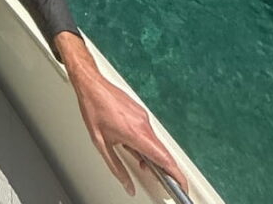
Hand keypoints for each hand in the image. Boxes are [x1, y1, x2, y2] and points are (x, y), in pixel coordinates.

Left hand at [56, 33, 187, 196]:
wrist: (90, 84)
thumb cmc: (93, 109)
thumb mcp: (101, 144)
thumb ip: (117, 168)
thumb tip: (128, 185)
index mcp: (137, 134)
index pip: (165, 159)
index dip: (177, 176)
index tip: (182, 187)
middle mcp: (144, 124)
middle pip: (162, 152)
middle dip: (161, 167)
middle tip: (151, 173)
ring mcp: (143, 116)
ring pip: (155, 142)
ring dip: (150, 153)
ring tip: (133, 155)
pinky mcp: (140, 111)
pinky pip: (148, 132)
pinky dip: (145, 141)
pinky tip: (130, 141)